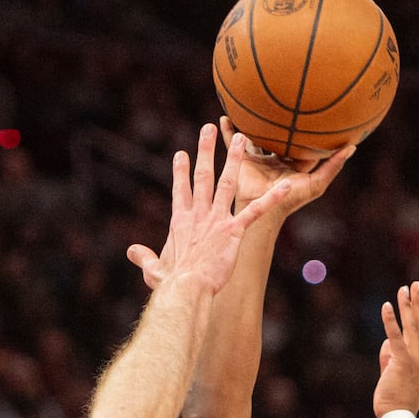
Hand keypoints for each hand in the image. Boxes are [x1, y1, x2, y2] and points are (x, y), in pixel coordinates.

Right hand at [126, 124, 290, 296]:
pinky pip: (256, 211)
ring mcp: (217, 220)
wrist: (186, 288)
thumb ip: (144, 257)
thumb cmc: (170, 283)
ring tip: (242, 138)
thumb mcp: (153, 269)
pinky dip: (272, 198)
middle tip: (208, 129)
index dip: (181, 171)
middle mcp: (199, 215)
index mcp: (181, 222)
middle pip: (203, 176)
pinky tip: (287, 186)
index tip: (182, 154)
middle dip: (206, 150)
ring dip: (235, 159)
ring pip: (227, 182)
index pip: (180, 190)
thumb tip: (132, 251)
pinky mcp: (234, 231)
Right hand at [220, 116, 352, 218]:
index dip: (305, 128)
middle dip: (278, 121)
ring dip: (251, 122)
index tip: (311, 107)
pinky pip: (233, 143)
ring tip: (249, 103)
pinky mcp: (243, 161)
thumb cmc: (291, 199)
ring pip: (254, 136)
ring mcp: (258, 160)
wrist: (264, 208)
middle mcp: (275, 159)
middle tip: (280, 98)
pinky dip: (228, 131)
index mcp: (293, 162)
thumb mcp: (316, 182)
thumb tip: (352, 147)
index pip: (300, 141)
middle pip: (277, 136)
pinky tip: (224, 117)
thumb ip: (333, 166)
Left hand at [373, 282, 418, 417]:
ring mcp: (418, 361)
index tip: (416, 300)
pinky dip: (391, 321)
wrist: (396, 416)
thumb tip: (387, 342)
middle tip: (415, 285)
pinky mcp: (403, 362)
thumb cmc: (394, 399)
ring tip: (403, 289)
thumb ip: (391, 357)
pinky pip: (396, 337)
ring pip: (413, 327)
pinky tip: (387, 306)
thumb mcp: (396, 374)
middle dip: (418, 303)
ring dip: (407, 306)